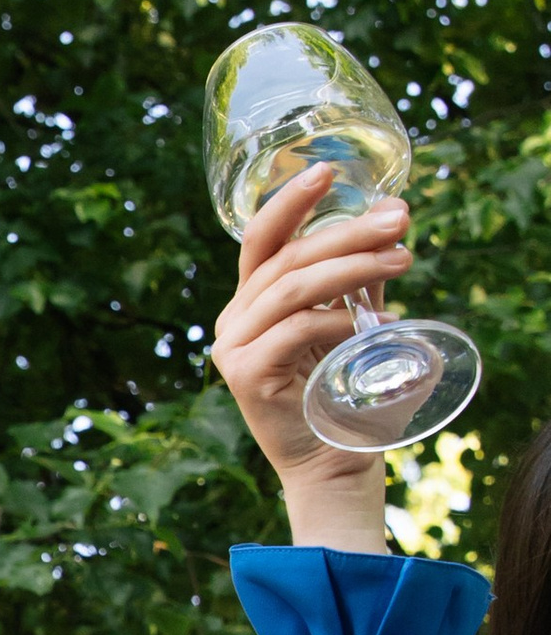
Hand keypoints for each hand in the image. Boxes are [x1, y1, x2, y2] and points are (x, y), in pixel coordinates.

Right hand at [210, 165, 404, 550]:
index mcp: (250, 301)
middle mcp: (233, 319)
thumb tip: (394, 219)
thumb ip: (357, 281)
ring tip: (402, 260)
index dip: (292, 201)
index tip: (329, 171)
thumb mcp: (349, 324)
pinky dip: (335, 318)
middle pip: (287, 258)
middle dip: (347, 232)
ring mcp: (233, 347)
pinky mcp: (245, 376)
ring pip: (293, 288)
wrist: (333, 463)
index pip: (263, 238)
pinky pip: (293, 330)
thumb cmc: (343, 392)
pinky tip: (371, 319)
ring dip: (353, 267)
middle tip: (399, 221)